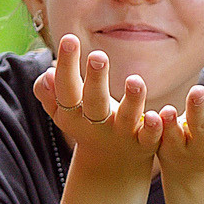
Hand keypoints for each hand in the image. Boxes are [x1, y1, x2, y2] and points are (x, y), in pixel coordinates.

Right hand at [32, 35, 159, 181]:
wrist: (110, 165)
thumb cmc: (86, 123)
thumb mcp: (64, 111)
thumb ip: (50, 93)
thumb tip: (47, 75)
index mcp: (73, 113)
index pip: (66, 88)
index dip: (67, 65)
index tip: (69, 38)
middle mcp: (95, 124)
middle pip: (94, 102)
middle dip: (96, 80)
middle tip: (98, 55)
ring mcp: (121, 135)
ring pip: (127, 117)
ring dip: (132, 100)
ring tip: (135, 81)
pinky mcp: (143, 144)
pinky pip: (149, 137)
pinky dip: (153, 127)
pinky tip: (157, 115)